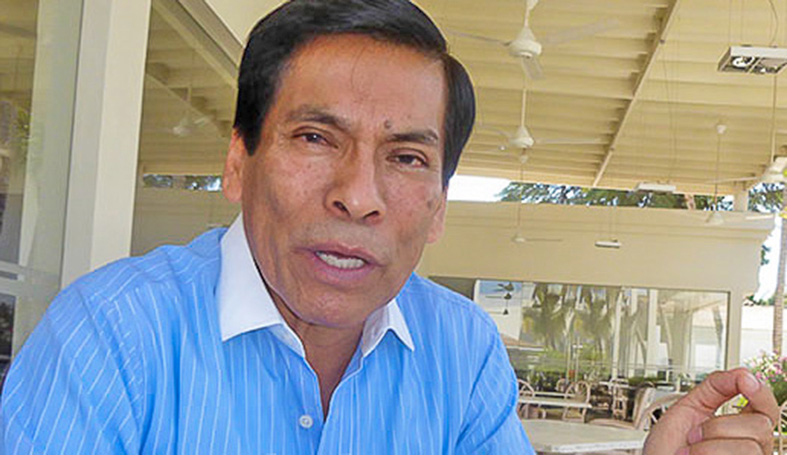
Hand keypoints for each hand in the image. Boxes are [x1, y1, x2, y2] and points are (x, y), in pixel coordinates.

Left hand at [643, 367, 777, 454]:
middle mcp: (750, 449)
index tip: (744, 380)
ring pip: (750, 447)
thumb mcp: (687, 409)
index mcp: (740, 430)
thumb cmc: (665, 449)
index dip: (762, 391)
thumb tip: (741, 373)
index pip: (767, 408)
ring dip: (708, 447)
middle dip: (718, 426)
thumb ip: (714, 388)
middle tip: (692, 436)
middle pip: (761, 425)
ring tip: (690, 453)